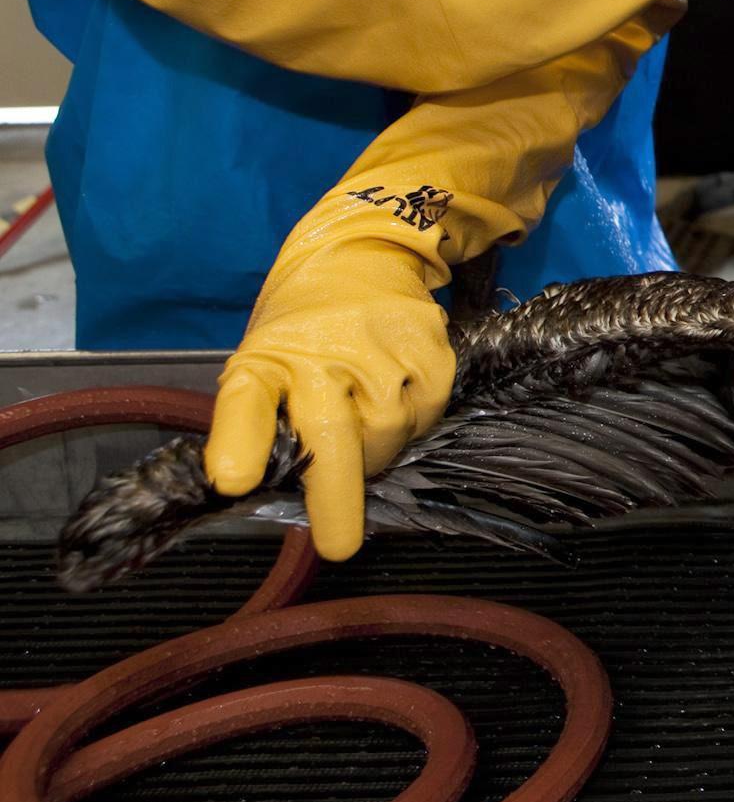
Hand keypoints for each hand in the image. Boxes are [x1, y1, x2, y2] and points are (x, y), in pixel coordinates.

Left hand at [204, 237, 453, 560]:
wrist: (365, 254)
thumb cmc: (303, 326)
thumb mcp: (264, 361)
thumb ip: (264, 421)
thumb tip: (265, 490)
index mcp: (271, 358)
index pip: (249, 402)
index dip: (240, 442)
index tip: (232, 480)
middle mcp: (326, 351)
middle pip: (334, 437)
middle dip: (335, 497)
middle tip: (338, 546)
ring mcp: (386, 350)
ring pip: (389, 436)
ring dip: (377, 452)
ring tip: (365, 427)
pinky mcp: (433, 350)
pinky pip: (427, 415)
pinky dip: (413, 424)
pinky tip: (396, 401)